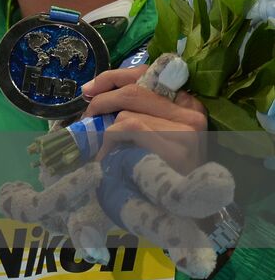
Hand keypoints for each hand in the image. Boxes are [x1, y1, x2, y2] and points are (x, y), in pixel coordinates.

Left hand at [83, 65, 207, 172]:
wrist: (182, 205)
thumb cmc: (160, 166)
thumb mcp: (152, 132)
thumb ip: (134, 108)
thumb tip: (91, 90)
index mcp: (187, 103)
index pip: (147, 74)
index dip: (113, 77)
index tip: (90, 89)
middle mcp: (192, 112)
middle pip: (133, 92)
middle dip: (101, 103)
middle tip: (87, 120)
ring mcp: (187, 131)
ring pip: (127, 114)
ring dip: (106, 131)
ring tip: (104, 149)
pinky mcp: (176, 148)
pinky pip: (130, 128)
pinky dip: (112, 141)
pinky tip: (111, 156)